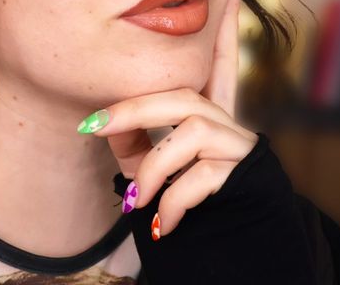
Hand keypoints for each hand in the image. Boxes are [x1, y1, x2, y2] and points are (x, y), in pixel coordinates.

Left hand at [77, 0, 258, 239]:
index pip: (171, 91)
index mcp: (205, 119)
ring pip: (196, 131)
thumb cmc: (196, 203)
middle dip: (137, 110)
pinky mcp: (248, 177)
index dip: (131, 100)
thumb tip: (104, 124)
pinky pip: (206, 175)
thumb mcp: (157, 171)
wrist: (242, 248)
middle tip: (99, 129)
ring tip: (139, 200)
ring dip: (157, 164)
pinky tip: (163, 221)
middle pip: (185, 98)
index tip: (91, 121)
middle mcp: (227, 126)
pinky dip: (176, 197)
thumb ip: (135, 145)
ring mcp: (241, 150)